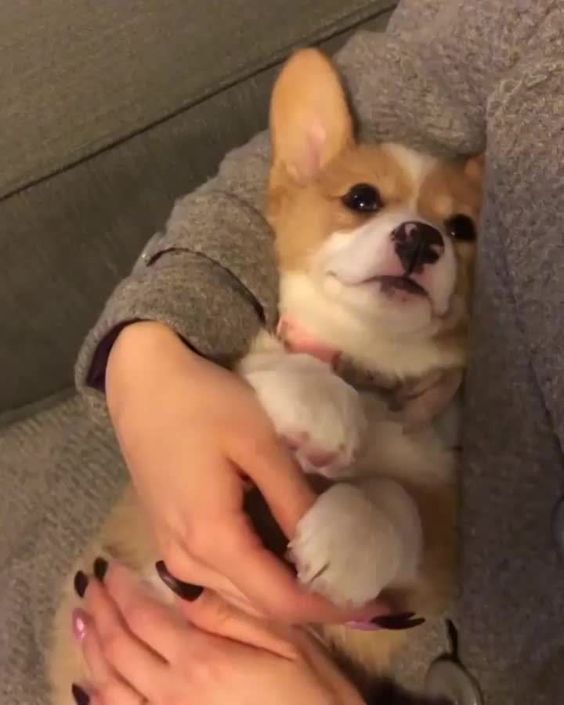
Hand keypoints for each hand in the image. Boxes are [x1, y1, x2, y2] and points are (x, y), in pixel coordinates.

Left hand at [73, 562, 364, 704]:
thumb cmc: (312, 695)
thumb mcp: (284, 643)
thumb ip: (231, 616)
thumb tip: (182, 588)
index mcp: (200, 660)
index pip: (144, 617)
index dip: (121, 591)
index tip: (109, 568)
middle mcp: (171, 694)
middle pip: (120, 648)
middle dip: (100, 612)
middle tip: (89, 585)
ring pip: (109, 685)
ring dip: (91, 649)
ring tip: (81, 621)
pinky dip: (96, 698)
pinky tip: (88, 685)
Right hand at [106, 322, 386, 623]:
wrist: (144, 381)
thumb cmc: (204, 403)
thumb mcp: (260, 444)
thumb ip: (293, 500)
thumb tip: (329, 548)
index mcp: (211, 538)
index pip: (279, 599)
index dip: (327, 608)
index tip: (371, 603)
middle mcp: (185, 561)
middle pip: (256, 605)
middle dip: (309, 604)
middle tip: (357, 587)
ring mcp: (171, 553)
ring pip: (235, 597)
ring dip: (281, 592)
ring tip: (326, 572)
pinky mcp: (168, 539)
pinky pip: (216, 580)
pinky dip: (253, 578)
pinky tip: (279, 556)